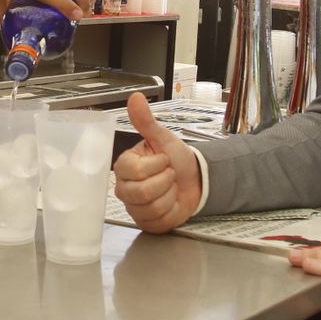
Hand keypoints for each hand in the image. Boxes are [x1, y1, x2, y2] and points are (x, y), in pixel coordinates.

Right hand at [112, 92, 201, 232]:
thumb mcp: (164, 138)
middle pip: (141, 192)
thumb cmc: (177, 159)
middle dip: (165, 181)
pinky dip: (171, 211)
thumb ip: (146, 121)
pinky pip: (158, 221)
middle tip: (169, 174)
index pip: (135, 171)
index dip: (157, 165)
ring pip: (151, 207)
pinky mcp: (145, 222)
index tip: (164, 160)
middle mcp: (124, 188)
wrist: (195, 180)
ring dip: (170, 196)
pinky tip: (171, 202)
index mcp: (125, 166)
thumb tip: (135, 97)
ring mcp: (134, 207)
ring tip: (170, 188)